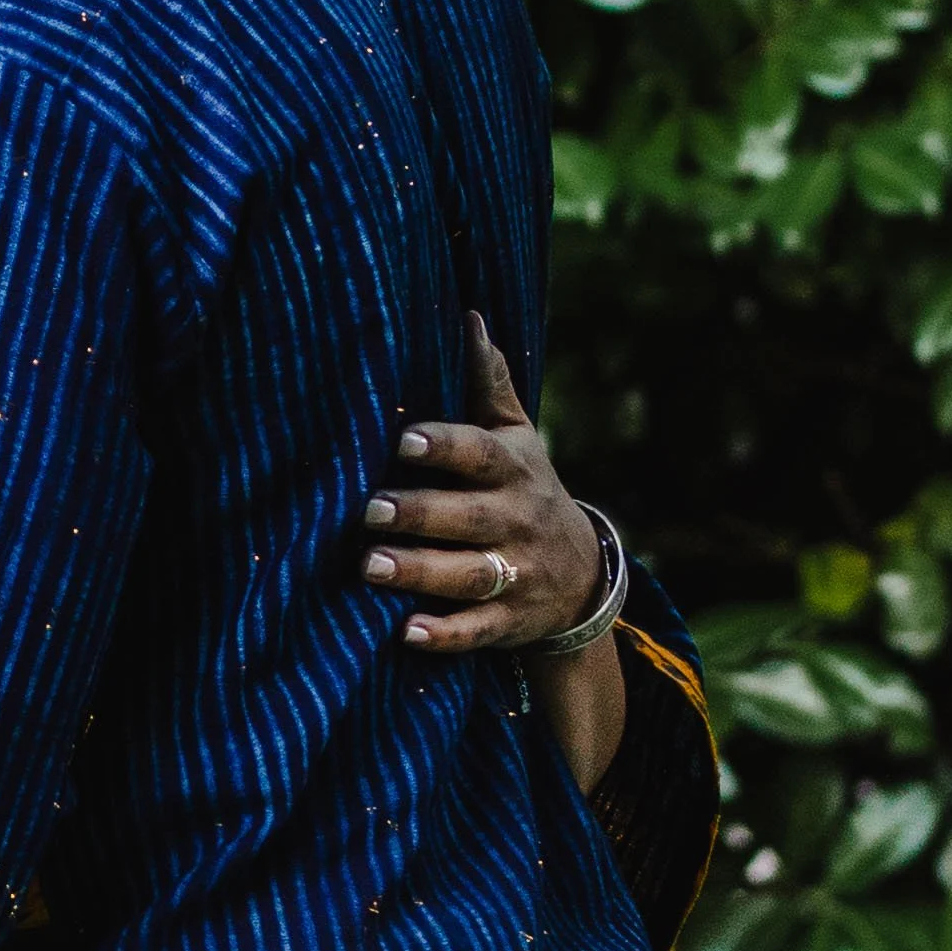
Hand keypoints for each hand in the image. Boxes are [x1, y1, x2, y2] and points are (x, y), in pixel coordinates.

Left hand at [361, 313, 602, 652]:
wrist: (583, 576)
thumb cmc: (525, 489)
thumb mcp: (517, 438)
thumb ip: (489, 385)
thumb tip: (467, 316)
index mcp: (513, 469)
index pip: (479, 453)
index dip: (444, 445)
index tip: (403, 437)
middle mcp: (517, 520)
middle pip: (470, 517)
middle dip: (421, 514)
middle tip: (369, 511)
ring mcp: (517, 574)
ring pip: (470, 574)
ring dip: (421, 572)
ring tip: (370, 567)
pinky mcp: (510, 622)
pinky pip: (479, 631)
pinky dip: (446, 634)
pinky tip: (406, 632)